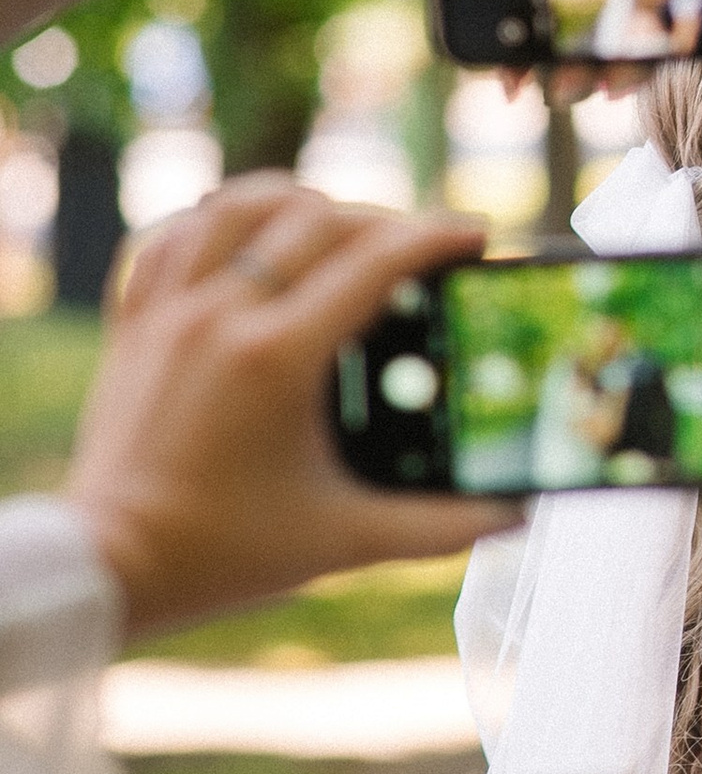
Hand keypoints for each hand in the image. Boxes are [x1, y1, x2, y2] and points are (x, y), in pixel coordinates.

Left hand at [67, 177, 521, 636]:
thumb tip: (517, 514)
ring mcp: (169, 312)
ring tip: (338, 227)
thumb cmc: (226, 554)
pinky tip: (247, 237)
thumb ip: (442, 525)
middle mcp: (220, 317)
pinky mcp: (134, 324)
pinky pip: (171, 237)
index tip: (474, 236)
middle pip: (318, 220)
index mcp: (277, 358)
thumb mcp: (346, 540)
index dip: (437, 237)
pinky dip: (214, 222)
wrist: (112, 569)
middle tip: (419, 250)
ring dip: (300, 204)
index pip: (376, 261)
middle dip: (383, 221)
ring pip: (240, 206)